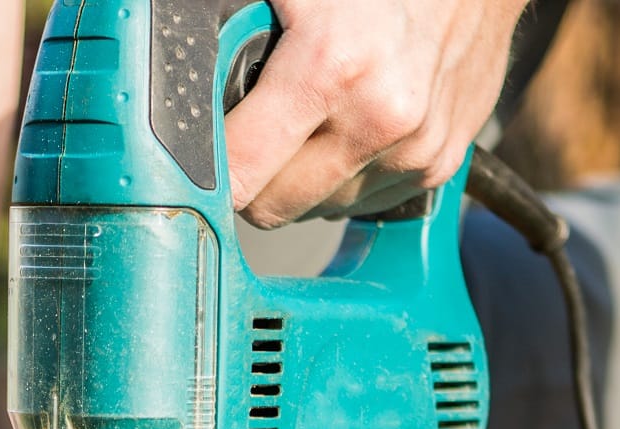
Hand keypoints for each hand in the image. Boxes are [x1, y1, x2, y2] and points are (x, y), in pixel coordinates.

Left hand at [223, 0, 527, 227]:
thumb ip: (229, 28)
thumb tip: (178, 61)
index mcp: (330, 70)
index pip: (240, 174)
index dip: (206, 170)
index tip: (194, 160)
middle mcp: (379, 122)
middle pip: (275, 207)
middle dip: (251, 175)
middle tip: (251, 128)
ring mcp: (415, 150)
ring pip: (321, 208)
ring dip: (303, 177)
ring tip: (311, 116)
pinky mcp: (441, 164)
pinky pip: (366, 199)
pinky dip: (348, 172)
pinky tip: (351, 123)